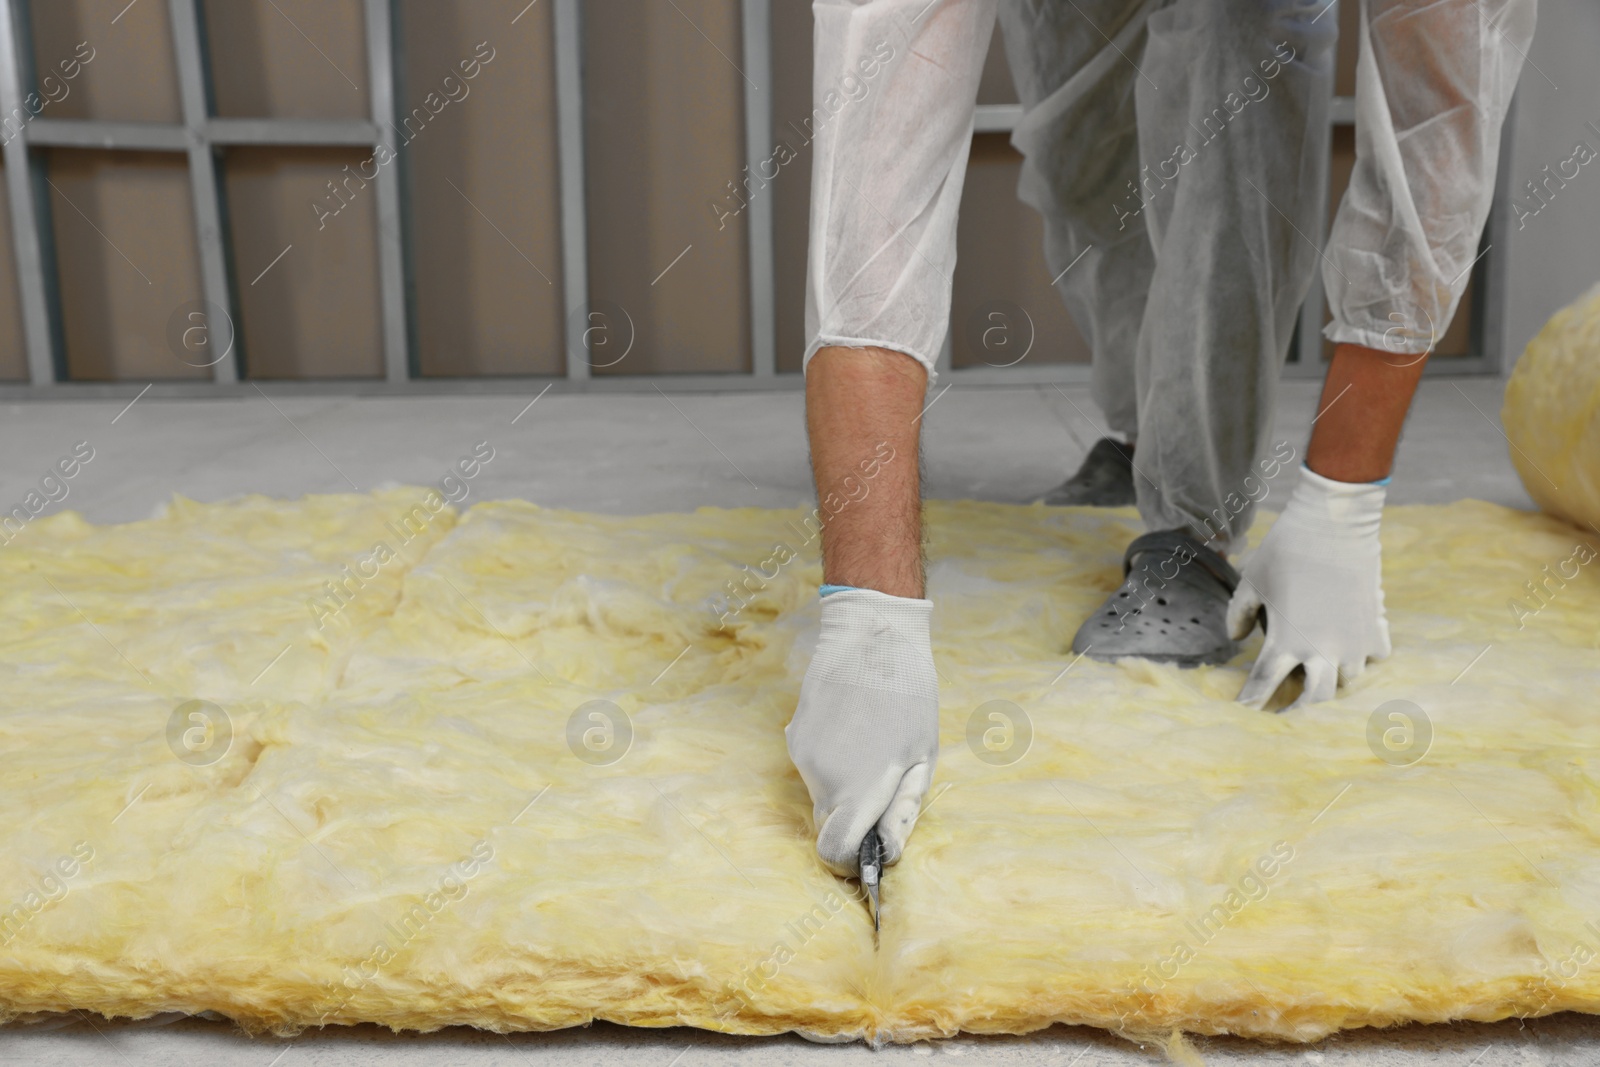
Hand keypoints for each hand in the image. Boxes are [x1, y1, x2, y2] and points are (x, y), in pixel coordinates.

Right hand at [785, 588, 939, 875]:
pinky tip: (853, 725)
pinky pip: (814, 766)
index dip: (851, 859)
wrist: (869, 635)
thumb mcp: (922, 755)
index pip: (835, 851)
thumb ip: (903, 809)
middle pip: (830, 823)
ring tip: (872, 740)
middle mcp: (822, 778)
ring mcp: (802, 756)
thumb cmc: (908, 694)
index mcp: (859, 788)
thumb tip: (886, 850)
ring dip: (845, 783)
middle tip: (886, 779)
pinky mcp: (793, 735)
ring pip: (822, 793)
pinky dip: (833, 759)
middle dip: (855, 816)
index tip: (869, 848)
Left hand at [1227, 466, 1390, 707]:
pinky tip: (1350, 653)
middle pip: (1312, 701)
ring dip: (1330, 683)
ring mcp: (1353, 643)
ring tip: (1319, 681)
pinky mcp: (1375, 628)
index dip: (1251, 703)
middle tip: (1286, 718)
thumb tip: (1236, 639)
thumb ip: (1238, 614)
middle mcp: (1321, 650)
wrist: (1333, 524)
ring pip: (1345, 683)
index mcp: (1285, 641)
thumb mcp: (1250, 581)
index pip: (1263, 685)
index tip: (1243, 715)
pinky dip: (1361, 661)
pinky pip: (1373, 659)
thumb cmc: (1284, 550)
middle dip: (1297, 714)